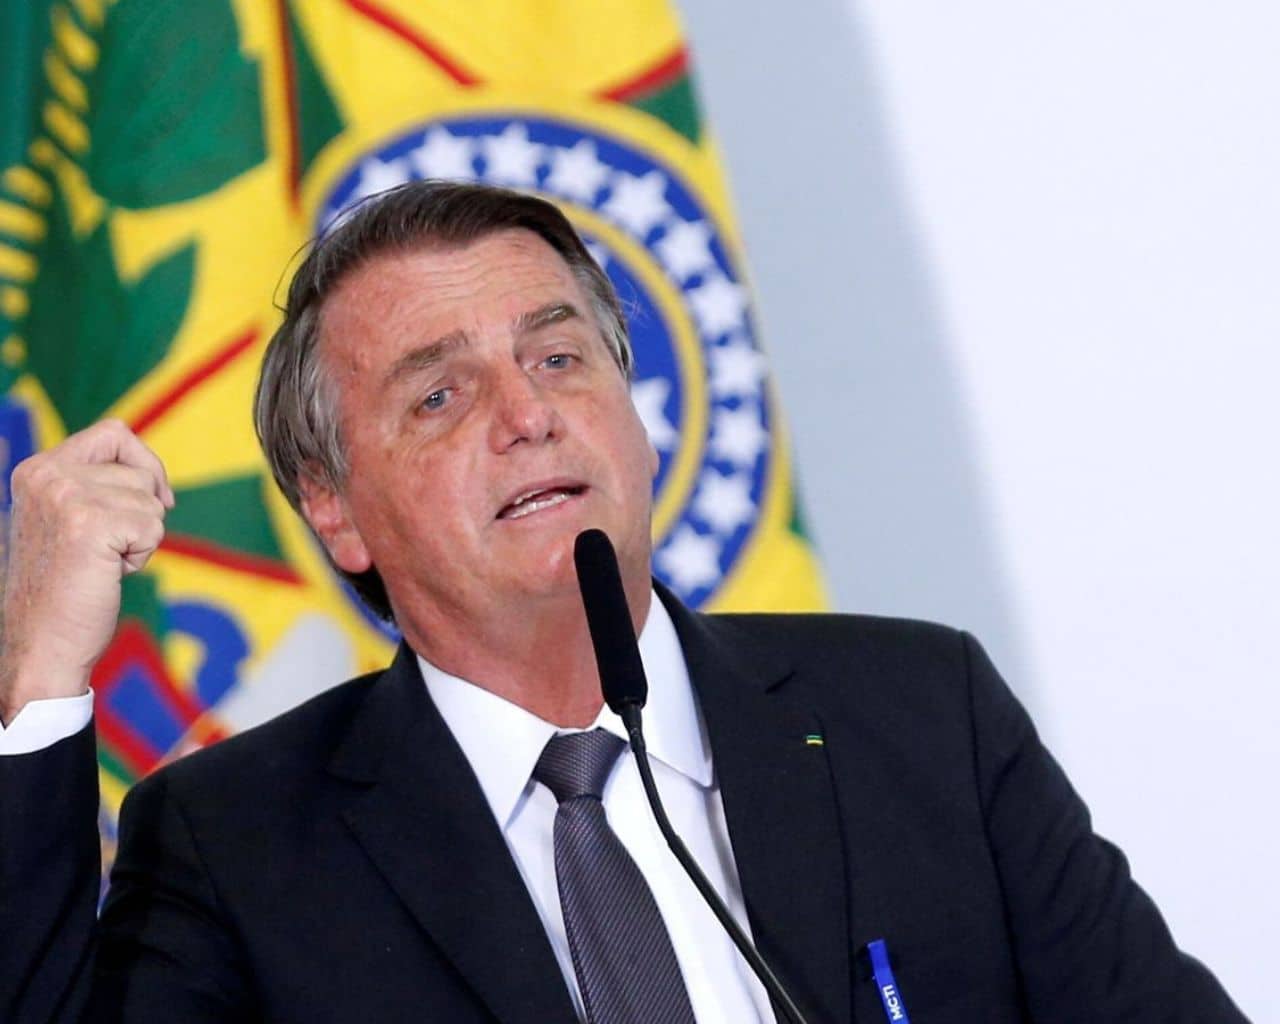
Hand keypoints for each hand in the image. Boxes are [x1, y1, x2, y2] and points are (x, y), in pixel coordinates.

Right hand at [0, 419, 173, 724]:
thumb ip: (94, 486)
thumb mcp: (70, 519)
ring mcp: (66, 497)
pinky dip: (142, 554)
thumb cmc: (65, 587)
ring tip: (102, 563)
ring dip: (141, 536)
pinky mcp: (90, 524)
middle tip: (110, 548)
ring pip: (150, 501)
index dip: (145, 463)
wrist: (43, 642)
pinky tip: (109, 573)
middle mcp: (46, 475)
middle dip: (143, 510)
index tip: (157, 498)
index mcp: (38, 470)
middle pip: (139, 470)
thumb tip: (152, 472)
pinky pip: (153, 527)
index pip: (113, 433)